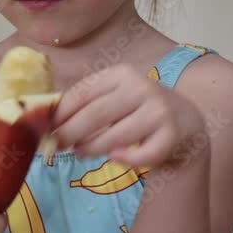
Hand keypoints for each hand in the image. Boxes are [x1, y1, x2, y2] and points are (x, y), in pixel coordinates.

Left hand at [51, 63, 206, 167]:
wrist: (186, 122)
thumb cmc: (138, 109)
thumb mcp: (115, 95)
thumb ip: (87, 101)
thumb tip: (46, 116)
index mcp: (121, 74)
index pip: (83, 93)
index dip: (61, 112)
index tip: (46, 127)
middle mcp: (142, 88)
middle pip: (96, 114)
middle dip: (71, 132)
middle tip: (56, 145)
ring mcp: (159, 111)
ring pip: (116, 136)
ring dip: (92, 147)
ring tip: (79, 152)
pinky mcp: (172, 135)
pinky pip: (143, 154)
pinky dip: (125, 158)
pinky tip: (115, 157)